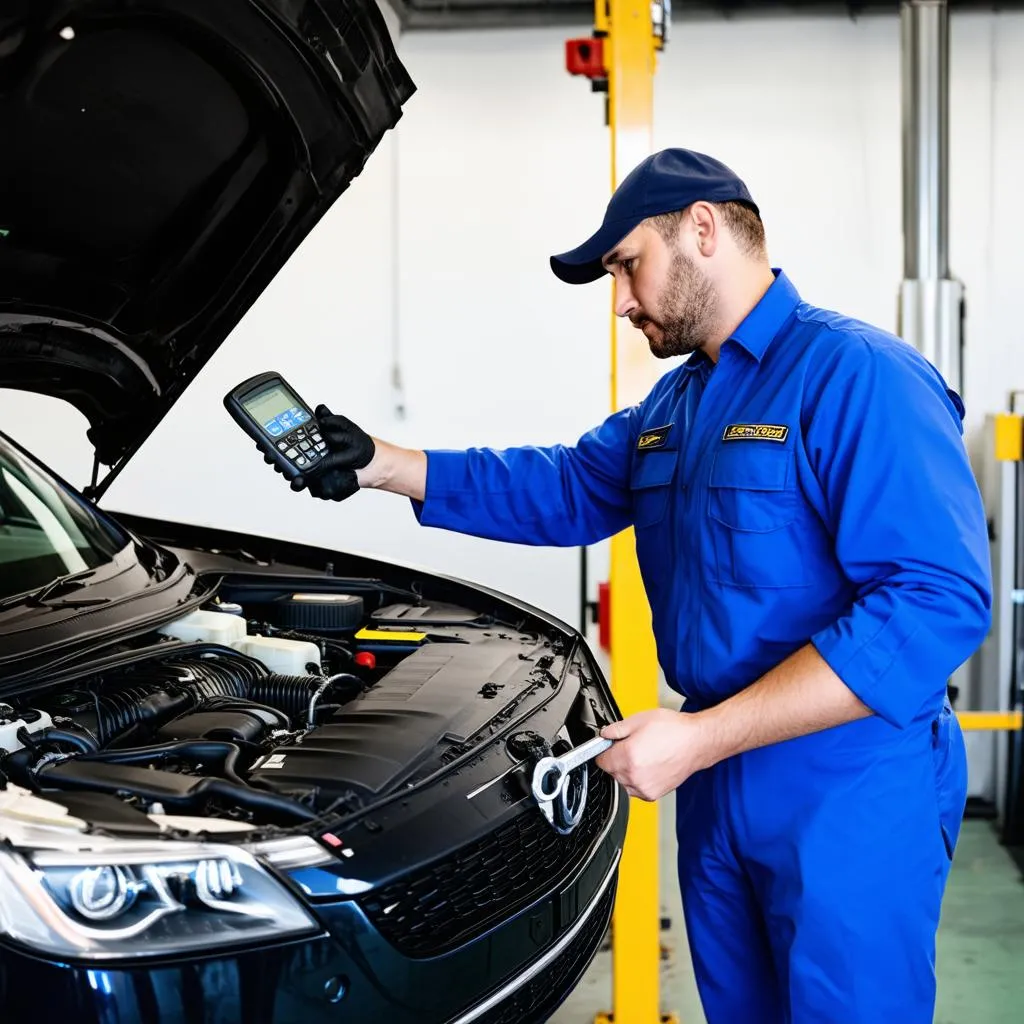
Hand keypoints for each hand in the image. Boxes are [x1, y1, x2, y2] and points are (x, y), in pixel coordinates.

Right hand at [262, 404, 375, 500]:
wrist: (372, 464)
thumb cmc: (358, 445)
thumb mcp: (345, 427)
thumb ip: (332, 420)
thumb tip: (321, 411)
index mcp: (310, 438)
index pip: (285, 436)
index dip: (271, 437)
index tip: (264, 438)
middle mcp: (306, 454)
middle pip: (281, 455)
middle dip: (273, 455)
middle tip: (271, 454)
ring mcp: (310, 469)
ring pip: (289, 471)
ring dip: (284, 469)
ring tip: (284, 467)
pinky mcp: (316, 483)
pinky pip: (304, 484)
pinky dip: (299, 483)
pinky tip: (299, 480)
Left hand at [595, 709, 715, 800]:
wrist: (697, 742)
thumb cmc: (674, 730)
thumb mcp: (640, 720)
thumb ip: (616, 729)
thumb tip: (604, 734)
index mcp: (627, 756)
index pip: (600, 760)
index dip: (604, 751)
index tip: (609, 746)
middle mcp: (634, 776)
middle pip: (611, 772)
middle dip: (616, 759)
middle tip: (631, 746)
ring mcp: (644, 788)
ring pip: (622, 782)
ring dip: (626, 771)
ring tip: (642, 755)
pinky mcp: (653, 795)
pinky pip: (635, 789)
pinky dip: (637, 780)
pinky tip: (648, 766)